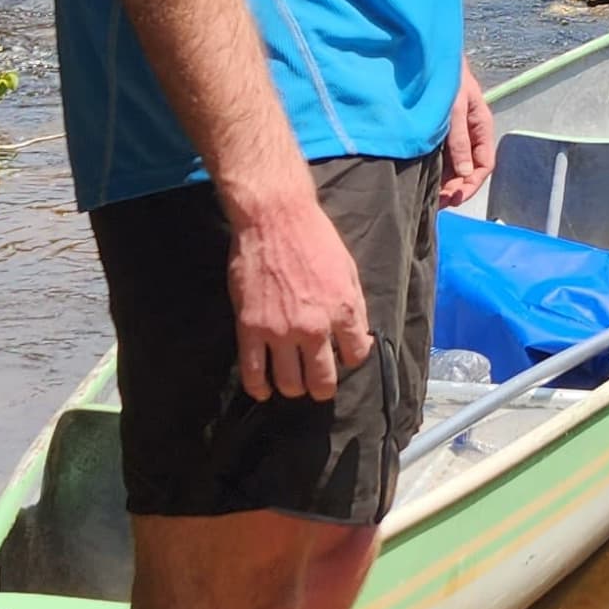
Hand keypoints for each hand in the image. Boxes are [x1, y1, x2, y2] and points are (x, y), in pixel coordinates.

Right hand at [225, 181, 370, 401]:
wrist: (274, 218)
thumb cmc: (315, 237)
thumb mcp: (348, 269)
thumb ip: (354, 306)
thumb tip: (358, 336)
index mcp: (343, 310)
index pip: (356, 356)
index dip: (351, 358)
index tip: (344, 355)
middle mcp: (314, 327)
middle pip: (322, 380)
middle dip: (323, 388)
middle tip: (319, 386)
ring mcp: (279, 331)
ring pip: (289, 383)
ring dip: (294, 389)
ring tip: (294, 384)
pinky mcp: (250, 328)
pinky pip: (253, 372)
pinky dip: (259, 388)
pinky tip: (264, 390)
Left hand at [439, 62, 496, 206]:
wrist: (428, 55)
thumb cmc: (447, 79)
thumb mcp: (455, 110)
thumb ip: (458, 141)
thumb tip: (464, 174)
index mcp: (481, 127)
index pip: (484, 165)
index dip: (471, 184)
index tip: (453, 198)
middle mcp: (471, 132)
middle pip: (469, 168)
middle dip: (456, 186)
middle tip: (436, 201)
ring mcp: (455, 131)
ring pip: (455, 163)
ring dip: (445, 180)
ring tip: (428, 193)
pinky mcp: (440, 129)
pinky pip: (442, 154)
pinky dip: (436, 168)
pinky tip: (423, 176)